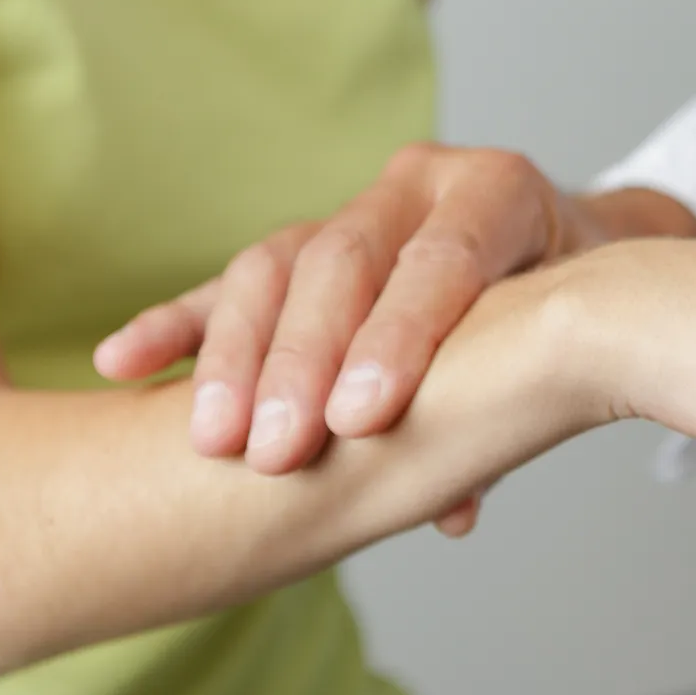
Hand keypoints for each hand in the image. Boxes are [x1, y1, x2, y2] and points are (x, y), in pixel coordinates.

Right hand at [92, 143, 695, 535]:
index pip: (440, 264)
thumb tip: (455, 508)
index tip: (360, 420)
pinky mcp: (304, 241)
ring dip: (237, 356)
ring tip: (210, 438)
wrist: (562, 248)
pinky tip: (124, 362)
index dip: (399, 339)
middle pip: (344, 263)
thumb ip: (513, 405)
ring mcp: (354, 207)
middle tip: (276, 451)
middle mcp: (418, 186)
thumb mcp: (571, 338)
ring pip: (276, 267)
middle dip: (304, 362)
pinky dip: (182, 321)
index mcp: (496, 193)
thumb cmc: (571, 304)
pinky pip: (234, 281)